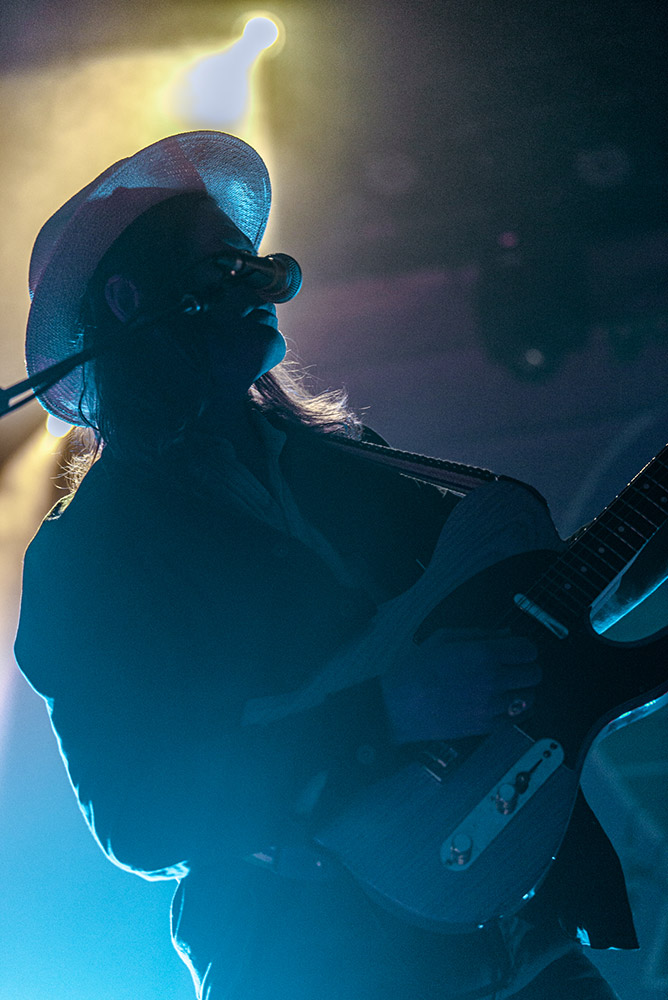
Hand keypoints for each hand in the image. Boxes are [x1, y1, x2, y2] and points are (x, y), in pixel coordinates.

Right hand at [380, 628, 540, 743]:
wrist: (398, 706)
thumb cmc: (415, 672)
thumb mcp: (443, 638)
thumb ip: (479, 634)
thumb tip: (505, 634)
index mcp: (483, 655)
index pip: (528, 650)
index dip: (525, 648)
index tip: (518, 649)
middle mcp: (492, 681)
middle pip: (535, 674)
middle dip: (527, 668)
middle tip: (515, 667)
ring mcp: (491, 706)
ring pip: (530, 698)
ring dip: (523, 690)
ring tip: (509, 687)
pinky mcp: (486, 726)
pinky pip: (518, 719)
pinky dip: (516, 710)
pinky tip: (505, 703)